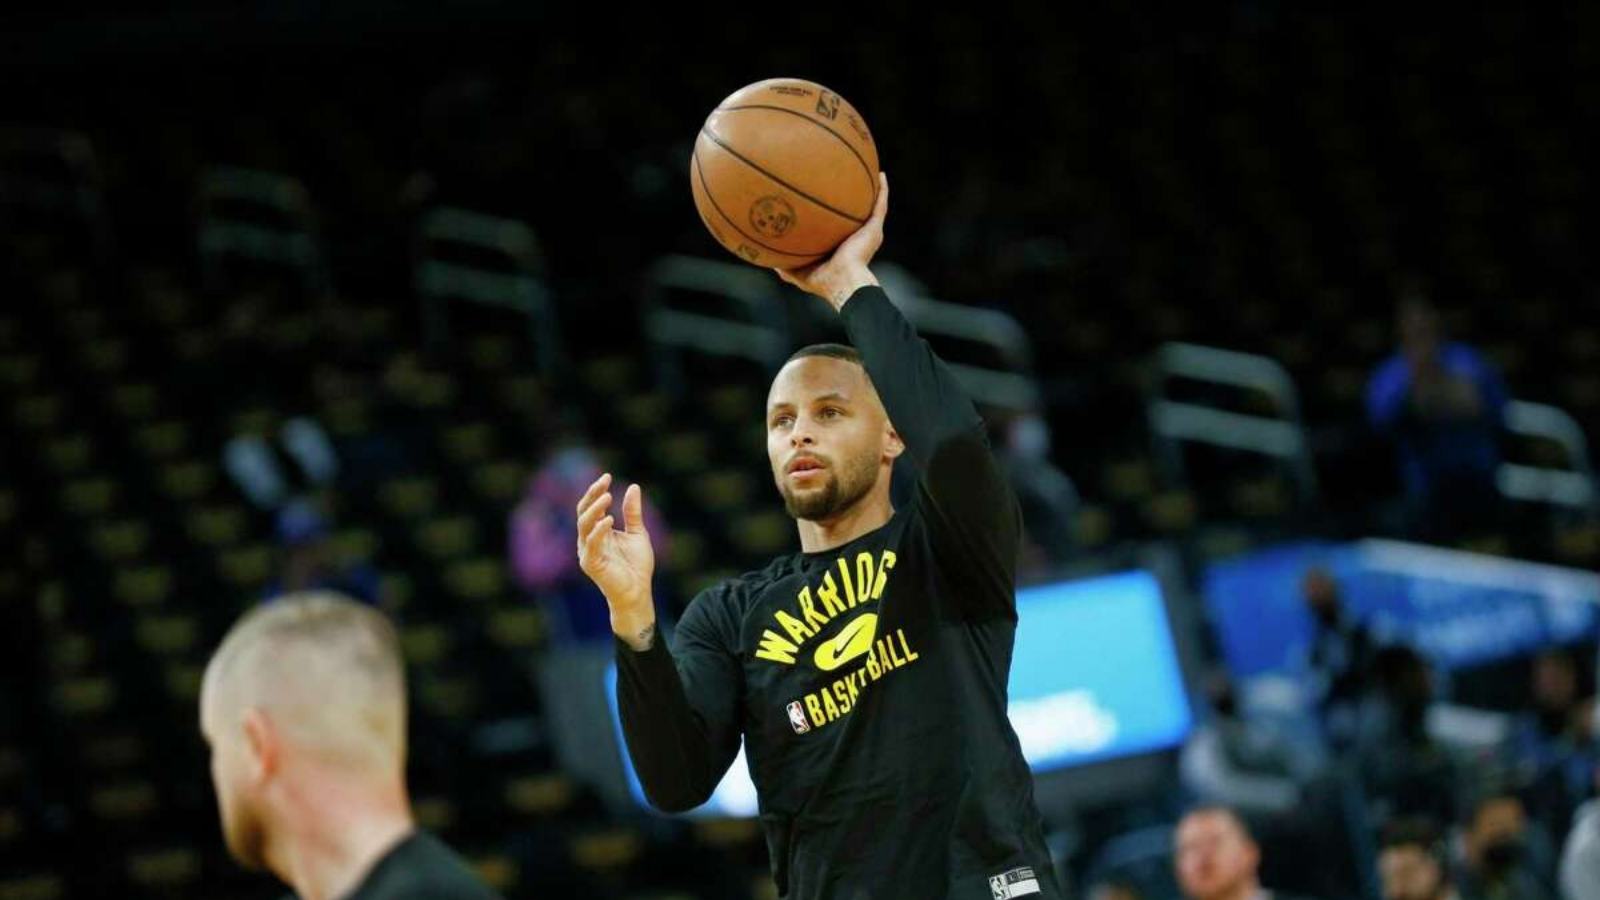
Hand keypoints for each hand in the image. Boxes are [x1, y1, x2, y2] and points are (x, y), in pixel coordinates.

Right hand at [575, 473, 657, 647]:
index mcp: (598, 531)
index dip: (597, 490)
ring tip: (607, 495)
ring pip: (584, 524)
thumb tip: (633, 487)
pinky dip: (599, 530)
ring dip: (595, 508)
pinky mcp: (591, 563)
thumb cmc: (637, 566)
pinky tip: (609, 519)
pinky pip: (591, 543)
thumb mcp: (638, 533)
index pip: (592, 506)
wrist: (638, 592)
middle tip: (604, 482)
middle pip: (584, 512)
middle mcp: (588, 539)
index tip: (608, 476)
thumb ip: (633, 512)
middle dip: (592, 495)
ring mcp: (587, 551)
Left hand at [774, 171, 888, 309]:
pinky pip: (880, 205)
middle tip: (842, 175)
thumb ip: (783, 263)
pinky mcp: (875, 229)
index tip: (819, 193)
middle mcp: (853, 236)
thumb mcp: (795, 271)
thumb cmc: (821, 280)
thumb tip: (763, 257)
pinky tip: (881, 175)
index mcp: (837, 245)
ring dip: (870, 188)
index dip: (828, 211)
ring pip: (870, 205)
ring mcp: (866, 232)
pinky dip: (883, 190)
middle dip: (849, 195)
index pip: (834, 224)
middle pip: (852, 211)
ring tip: (867, 168)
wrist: (842, 282)